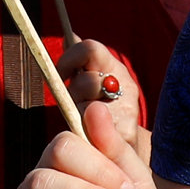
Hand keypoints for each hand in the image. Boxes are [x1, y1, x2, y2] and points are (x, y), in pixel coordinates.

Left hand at [57, 38, 142, 155]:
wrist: (125, 151)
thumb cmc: (99, 114)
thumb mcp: (89, 84)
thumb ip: (80, 63)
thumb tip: (70, 36)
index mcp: (114, 68)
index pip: (90, 48)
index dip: (68, 60)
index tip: (61, 75)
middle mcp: (125, 85)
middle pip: (86, 80)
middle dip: (74, 94)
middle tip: (75, 106)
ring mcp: (128, 109)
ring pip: (87, 106)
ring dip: (79, 116)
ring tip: (84, 123)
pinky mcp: (128, 133)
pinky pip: (92, 131)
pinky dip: (85, 134)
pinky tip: (90, 136)